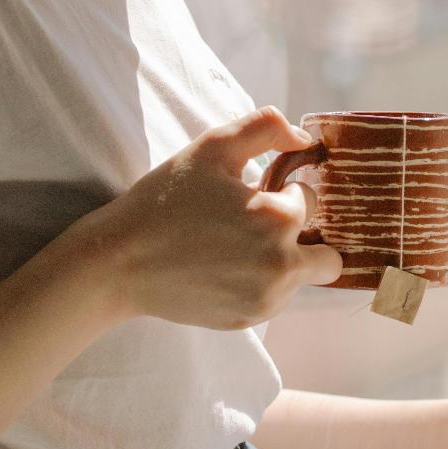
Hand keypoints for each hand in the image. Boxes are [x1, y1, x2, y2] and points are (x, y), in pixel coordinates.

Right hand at [78, 105, 343, 330]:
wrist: (120, 261)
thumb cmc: (166, 198)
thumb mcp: (214, 145)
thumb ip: (266, 127)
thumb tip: (304, 139)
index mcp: (278, 219)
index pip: (310, 198)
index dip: (281, 191)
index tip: (249, 193)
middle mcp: (281, 266)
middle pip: (327, 253)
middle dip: (302, 236)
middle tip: (259, 224)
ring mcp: (265, 300)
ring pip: (301, 277)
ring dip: (282, 258)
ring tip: (233, 244)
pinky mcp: (247, 321)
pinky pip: (274, 298)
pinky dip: (260, 282)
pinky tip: (223, 267)